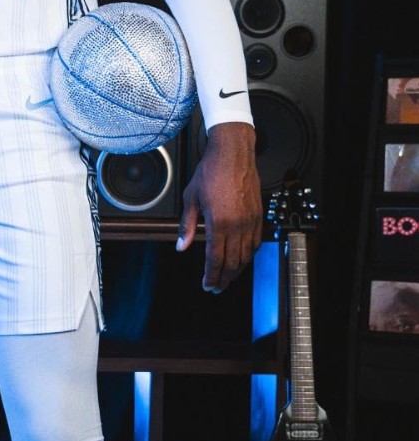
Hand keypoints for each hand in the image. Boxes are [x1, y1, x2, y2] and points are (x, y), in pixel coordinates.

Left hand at [176, 122, 262, 291]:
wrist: (233, 153)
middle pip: (232, 262)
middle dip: (223, 278)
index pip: (215, 259)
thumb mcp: (191, 198)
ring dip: (236, 270)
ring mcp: (250, 220)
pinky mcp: (258, 214)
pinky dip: (249, 255)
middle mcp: (237, 224)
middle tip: (216, 287)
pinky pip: (256, 242)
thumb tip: (181, 246)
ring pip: (246, 255)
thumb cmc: (211, 171)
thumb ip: (187, 225)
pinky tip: (242, 259)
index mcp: (219, 222)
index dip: (211, 276)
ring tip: (228, 277)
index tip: (207, 285)